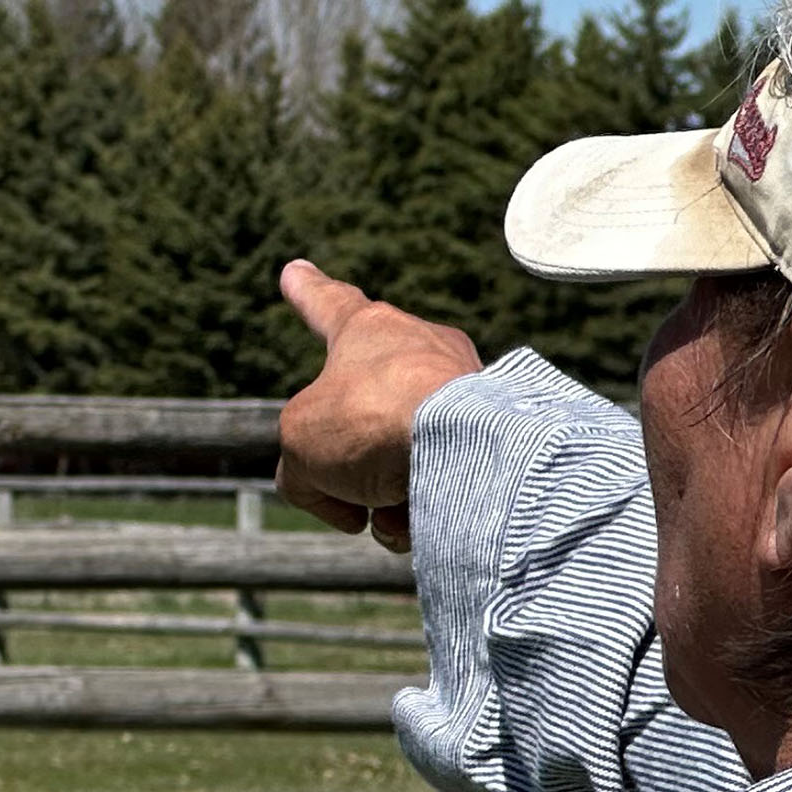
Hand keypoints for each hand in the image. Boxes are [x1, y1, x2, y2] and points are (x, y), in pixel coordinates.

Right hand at [275, 260, 482, 551]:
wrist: (464, 447)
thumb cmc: (371, 421)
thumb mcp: (298, 442)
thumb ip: (303, 467)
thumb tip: (350, 503)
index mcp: (369, 329)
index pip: (327, 304)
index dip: (306, 292)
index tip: (295, 271)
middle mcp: (421, 349)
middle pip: (362, 413)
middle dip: (347, 463)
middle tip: (348, 489)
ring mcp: (464, 391)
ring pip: (397, 458)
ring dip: (377, 496)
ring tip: (382, 506)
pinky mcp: (496, 436)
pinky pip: (439, 481)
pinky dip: (417, 510)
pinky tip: (416, 519)